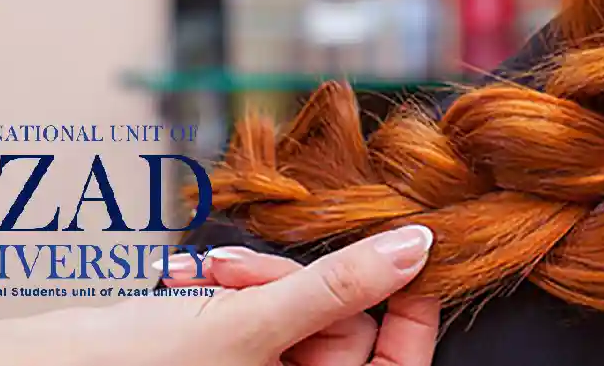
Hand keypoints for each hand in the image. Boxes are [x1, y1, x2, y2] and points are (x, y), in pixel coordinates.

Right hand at [0, 225, 439, 365]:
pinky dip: (230, 289)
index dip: (406, 308)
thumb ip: (335, 286)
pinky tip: (188, 283)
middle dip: (298, 285)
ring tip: (203, 279)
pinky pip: (257, 313)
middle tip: (243, 273)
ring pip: (297, 311)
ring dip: (256, 280)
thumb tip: (415, 249)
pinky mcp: (222, 357)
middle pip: (343, 330)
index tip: (406, 252)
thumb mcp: (245, 325)